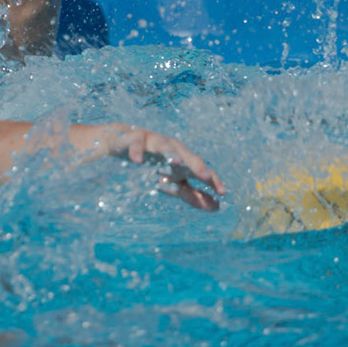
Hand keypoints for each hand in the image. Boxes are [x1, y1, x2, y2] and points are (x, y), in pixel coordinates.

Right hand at [76, 125, 226, 211]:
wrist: (125, 144)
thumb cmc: (154, 164)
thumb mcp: (173, 183)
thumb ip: (192, 195)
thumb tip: (217, 207)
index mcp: (184, 161)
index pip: (201, 170)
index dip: (213, 180)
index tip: (222, 193)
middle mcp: (173, 149)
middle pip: (188, 156)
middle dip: (197, 165)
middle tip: (206, 176)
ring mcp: (154, 142)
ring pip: (165, 146)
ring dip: (171, 153)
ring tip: (177, 163)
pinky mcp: (135, 139)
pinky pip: (136, 144)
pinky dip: (137, 151)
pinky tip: (137, 160)